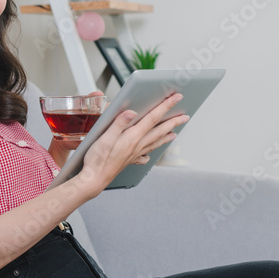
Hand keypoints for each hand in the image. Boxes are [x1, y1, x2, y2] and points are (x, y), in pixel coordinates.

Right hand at [75, 92, 189, 197]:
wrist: (94, 179)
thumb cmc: (97, 160)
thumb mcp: (105, 138)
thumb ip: (118, 124)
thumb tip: (131, 112)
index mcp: (132, 137)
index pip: (153, 118)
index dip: (165, 106)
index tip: (176, 98)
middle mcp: (137, 146)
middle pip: (159, 131)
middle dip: (173, 122)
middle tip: (185, 117)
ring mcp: (134, 154)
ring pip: (155, 143)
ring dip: (166, 136)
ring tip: (175, 133)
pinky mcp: (128, 161)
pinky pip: (144, 155)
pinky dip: (150, 152)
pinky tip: (150, 154)